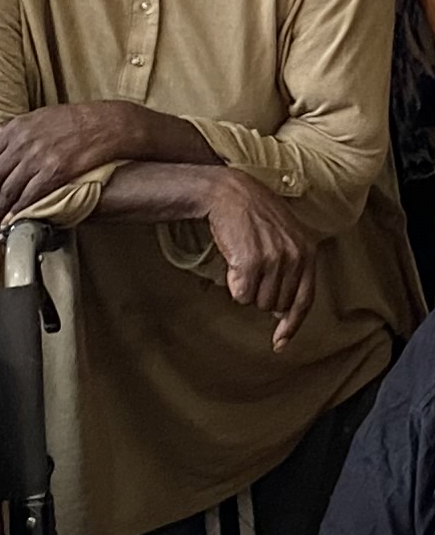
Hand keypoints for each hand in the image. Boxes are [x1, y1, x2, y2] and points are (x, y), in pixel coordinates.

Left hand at [0, 103, 131, 231]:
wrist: (103, 124)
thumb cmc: (69, 120)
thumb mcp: (33, 116)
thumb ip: (5, 125)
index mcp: (14, 129)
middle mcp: (22, 143)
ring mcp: (38, 158)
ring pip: (8, 190)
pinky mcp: (56, 171)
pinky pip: (30, 195)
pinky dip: (19, 210)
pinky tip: (14, 220)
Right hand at [203, 168, 316, 349]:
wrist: (227, 192)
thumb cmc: (252, 213)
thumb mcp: (284, 235)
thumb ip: (291, 270)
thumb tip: (281, 312)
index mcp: (307, 252)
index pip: (304, 300)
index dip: (291, 325)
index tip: (279, 343)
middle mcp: (295, 257)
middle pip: (276, 305)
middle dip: (260, 295)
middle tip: (250, 271)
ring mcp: (273, 260)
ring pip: (258, 302)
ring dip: (246, 290)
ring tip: (241, 263)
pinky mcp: (250, 262)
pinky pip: (240, 294)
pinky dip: (233, 285)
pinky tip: (232, 264)